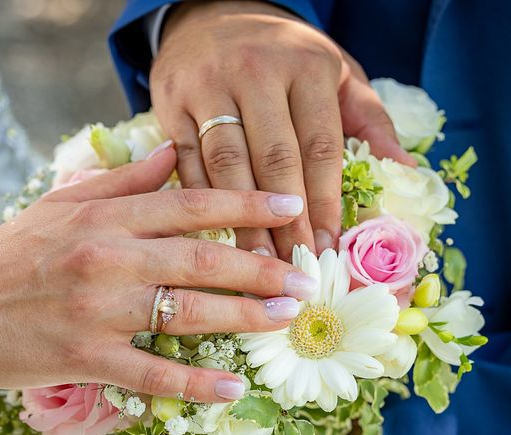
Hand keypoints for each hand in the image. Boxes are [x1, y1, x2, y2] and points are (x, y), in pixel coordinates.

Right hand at [0, 145, 315, 401]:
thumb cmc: (10, 252)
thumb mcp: (63, 203)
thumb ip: (123, 180)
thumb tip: (172, 151)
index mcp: (104, 217)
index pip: (190, 203)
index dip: (246, 202)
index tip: (291, 205)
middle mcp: (107, 258)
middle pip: (200, 258)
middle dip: (259, 266)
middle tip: (303, 275)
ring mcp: (98, 311)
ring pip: (185, 312)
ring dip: (242, 315)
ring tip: (285, 317)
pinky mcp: (86, 358)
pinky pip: (151, 372)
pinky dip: (193, 382)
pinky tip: (232, 387)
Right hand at [151, 1, 415, 260]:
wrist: (213, 15)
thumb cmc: (283, 54)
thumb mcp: (335, 71)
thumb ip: (369, 119)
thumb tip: (406, 170)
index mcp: (305, 67)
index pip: (320, 146)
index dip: (326, 201)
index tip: (329, 246)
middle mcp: (255, 73)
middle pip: (274, 159)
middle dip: (286, 219)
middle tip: (294, 266)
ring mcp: (208, 88)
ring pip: (227, 165)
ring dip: (242, 219)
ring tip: (257, 262)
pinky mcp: (173, 104)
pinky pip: (189, 161)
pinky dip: (202, 201)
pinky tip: (215, 233)